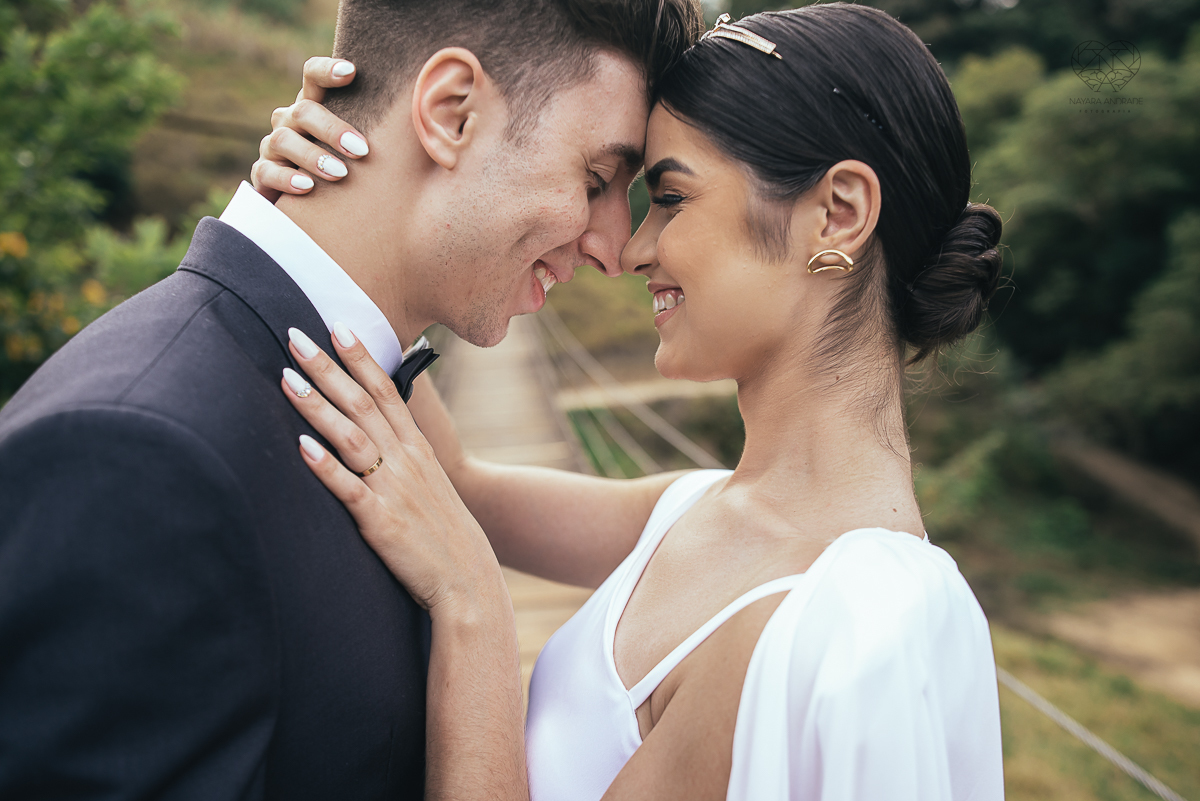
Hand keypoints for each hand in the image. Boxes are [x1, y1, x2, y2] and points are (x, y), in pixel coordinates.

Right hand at [251, 57, 370, 201]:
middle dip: (333, 129)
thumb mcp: (367, 152)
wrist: (319, 212)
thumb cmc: (355, 173)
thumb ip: (384, 135)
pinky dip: (287, 179)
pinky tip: (308, 188)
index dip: (328, 70)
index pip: (313, 75)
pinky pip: (266, 171)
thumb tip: (430, 128)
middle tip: (362, 150)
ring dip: (314, 157)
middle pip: (303, 111)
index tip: (352, 72)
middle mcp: (291, 120)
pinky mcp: (263, 174)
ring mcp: (274, 146)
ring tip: (341, 174)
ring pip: (282, 139)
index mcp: (315, 106)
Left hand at [279, 325, 503, 614]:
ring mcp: (393, 488)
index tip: (338, 325)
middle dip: (327, 367)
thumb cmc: (443, 532)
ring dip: (318, 405)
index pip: (386, 390)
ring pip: (351, 436)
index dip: (361, 357)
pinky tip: (302, 447)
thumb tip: (388, 422)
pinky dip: (326, 467)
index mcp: (416, 448)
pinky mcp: (380, 521)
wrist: (468, 580)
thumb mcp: (431, 482)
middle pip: (362, 403)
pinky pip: (349, 489)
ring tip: (287, 378)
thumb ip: (406, 451)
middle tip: (295, 333)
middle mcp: (405, 460)